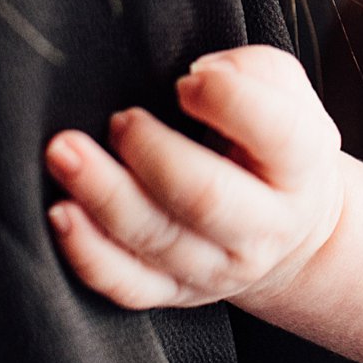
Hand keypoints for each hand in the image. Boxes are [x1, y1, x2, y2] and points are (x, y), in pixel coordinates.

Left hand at [46, 45, 345, 312]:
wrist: (290, 231)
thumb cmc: (274, 142)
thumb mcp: (288, 95)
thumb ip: (254, 70)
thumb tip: (199, 76)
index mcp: (301, 166)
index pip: (277, 135)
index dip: (229, 100)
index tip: (187, 81)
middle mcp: (264, 226)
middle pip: (205, 198)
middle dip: (151, 155)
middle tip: (120, 119)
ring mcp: (217, 267)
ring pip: (157, 240)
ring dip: (103, 195)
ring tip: (64, 154)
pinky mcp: (174, 291)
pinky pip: (128, 284)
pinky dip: (89, 253)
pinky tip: (61, 213)